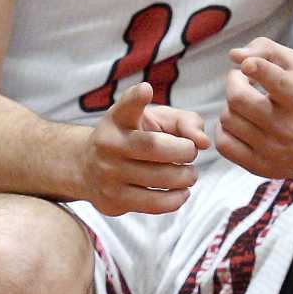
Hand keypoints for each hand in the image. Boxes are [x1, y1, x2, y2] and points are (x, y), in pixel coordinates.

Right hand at [81, 81, 208, 215]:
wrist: (89, 169)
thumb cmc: (134, 138)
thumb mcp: (155, 120)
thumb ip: (184, 122)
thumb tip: (203, 142)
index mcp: (117, 119)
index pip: (125, 106)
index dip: (136, 98)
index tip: (146, 90)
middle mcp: (108, 145)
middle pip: (156, 147)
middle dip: (185, 151)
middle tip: (190, 153)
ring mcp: (108, 175)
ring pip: (159, 179)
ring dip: (185, 177)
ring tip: (188, 174)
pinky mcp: (114, 201)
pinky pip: (155, 204)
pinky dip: (177, 199)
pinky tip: (181, 191)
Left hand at [217, 38, 292, 179]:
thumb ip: (266, 49)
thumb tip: (234, 55)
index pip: (276, 82)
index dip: (258, 68)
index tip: (248, 65)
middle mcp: (289, 127)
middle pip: (237, 98)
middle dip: (234, 82)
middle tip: (243, 80)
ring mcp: (273, 150)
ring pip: (227, 119)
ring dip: (231, 106)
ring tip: (246, 103)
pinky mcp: (260, 167)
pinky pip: (223, 144)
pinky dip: (225, 129)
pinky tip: (238, 122)